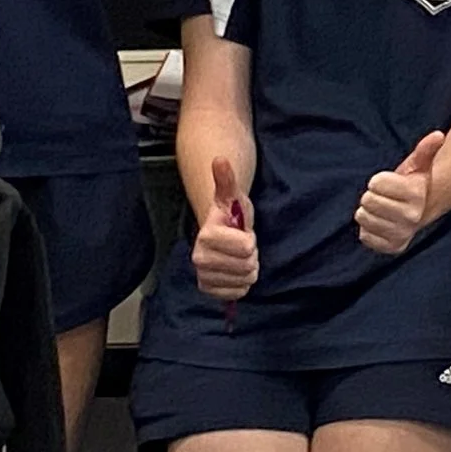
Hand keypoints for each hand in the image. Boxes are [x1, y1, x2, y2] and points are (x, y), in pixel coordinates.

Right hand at [192, 156, 258, 300]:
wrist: (221, 233)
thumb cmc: (230, 214)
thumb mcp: (232, 195)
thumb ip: (226, 179)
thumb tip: (220, 159)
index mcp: (206, 236)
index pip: (246, 247)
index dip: (250, 240)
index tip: (244, 233)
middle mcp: (199, 258)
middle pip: (247, 265)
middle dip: (251, 255)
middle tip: (242, 245)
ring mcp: (203, 275)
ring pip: (244, 279)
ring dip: (248, 268)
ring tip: (239, 256)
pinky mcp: (208, 289)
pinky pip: (237, 293)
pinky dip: (242, 283)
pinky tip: (236, 271)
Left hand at [356, 131, 443, 255]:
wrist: (422, 210)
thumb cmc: (415, 183)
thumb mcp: (419, 164)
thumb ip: (426, 149)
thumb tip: (439, 135)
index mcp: (416, 193)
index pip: (375, 183)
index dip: (378, 180)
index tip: (387, 182)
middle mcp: (412, 216)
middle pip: (367, 201)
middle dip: (371, 196)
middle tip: (384, 197)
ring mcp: (402, 234)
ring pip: (363, 219)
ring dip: (368, 212)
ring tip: (383, 209)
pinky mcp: (393, 247)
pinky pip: (364, 236)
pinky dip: (368, 229)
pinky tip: (381, 223)